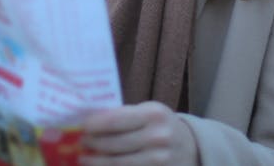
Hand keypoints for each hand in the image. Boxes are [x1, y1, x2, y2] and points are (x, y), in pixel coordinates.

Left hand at [80, 101, 197, 165]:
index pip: (115, 120)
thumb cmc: (162, 127)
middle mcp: (158, 137)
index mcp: (153, 114)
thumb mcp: (149, 113)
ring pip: (117, 164)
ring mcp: (159, 160)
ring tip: (84, 158)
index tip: (81, 126)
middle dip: (92, 144)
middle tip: (80, 143)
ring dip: (96, 162)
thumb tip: (89, 121)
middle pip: (113, 144)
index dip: (94, 125)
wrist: (192, 148)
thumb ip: (124, 116)